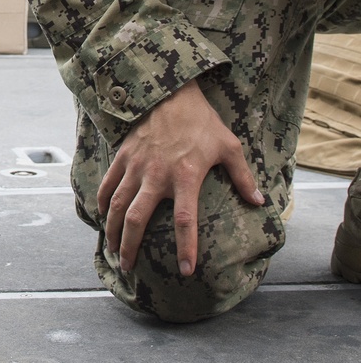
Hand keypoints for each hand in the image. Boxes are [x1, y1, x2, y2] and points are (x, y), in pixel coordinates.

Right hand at [97, 80, 264, 276]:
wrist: (171, 91)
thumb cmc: (202, 121)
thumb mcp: (229, 146)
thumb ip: (243, 177)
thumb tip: (260, 202)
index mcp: (185, 176)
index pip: (185, 221)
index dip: (186, 247)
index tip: (186, 271)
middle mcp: (157, 175)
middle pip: (137, 219)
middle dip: (130, 246)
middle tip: (127, 266)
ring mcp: (137, 166)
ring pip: (118, 205)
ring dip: (112, 230)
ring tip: (112, 249)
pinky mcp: (124, 156)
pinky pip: (108, 183)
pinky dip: (102, 202)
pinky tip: (101, 216)